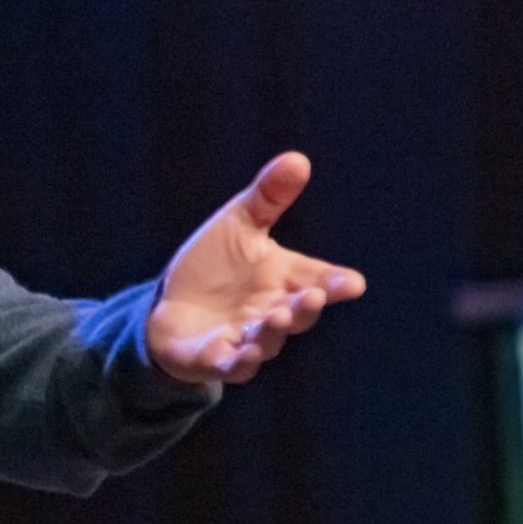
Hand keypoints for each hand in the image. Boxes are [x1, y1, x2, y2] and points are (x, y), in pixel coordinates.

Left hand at [146, 152, 365, 384]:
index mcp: (284, 280)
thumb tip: (298, 158)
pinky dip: (237, 361)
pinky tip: (243, 353)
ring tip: (277, 315)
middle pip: (298, 314)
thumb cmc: (214, 265)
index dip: (336, 283)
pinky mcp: (213, 358)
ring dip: (274, 331)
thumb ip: (268, 197)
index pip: (319, 281)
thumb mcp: (239, 224)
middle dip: (306, 306)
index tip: (351, 283)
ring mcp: (245, 339)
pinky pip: (229, 365)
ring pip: (267, 341)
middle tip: (312, 294)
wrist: (170, 303)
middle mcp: (271, 313)